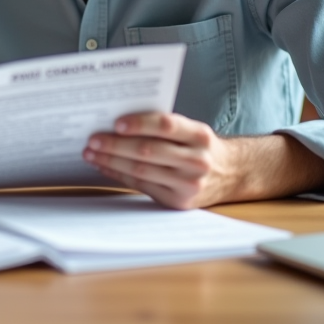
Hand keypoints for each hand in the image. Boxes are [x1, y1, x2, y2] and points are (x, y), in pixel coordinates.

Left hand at [83, 112, 323, 208]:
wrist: (232, 174)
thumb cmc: (201, 146)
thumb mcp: (192, 130)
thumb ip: (164, 126)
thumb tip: (118, 122)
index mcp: (200, 135)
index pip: (167, 125)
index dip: (140, 123)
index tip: (116, 122)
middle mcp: (198, 160)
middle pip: (149, 151)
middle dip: (116, 145)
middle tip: (93, 139)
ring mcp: (189, 184)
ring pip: (142, 171)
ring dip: (111, 162)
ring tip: (91, 153)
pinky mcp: (179, 202)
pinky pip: (142, 186)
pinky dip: (120, 176)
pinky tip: (105, 167)